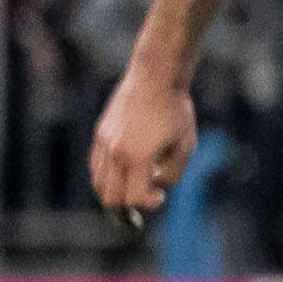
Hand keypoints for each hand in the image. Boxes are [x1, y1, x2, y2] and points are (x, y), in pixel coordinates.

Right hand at [88, 68, 194, 228]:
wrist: (155, 78)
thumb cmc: (175, 111)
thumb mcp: (185, 145)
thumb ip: (173, 173)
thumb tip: (156, 186)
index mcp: (137, 156)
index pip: (133, 198)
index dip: (149, 203)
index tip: (160, 196)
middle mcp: (115, 151)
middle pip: (110, 197)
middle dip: (128, 203)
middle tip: (146, 196)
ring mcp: (103, 142)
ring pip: (98, 182)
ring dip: (115, 191)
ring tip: (134, 185)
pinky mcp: (99, 133)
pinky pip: (96, 165)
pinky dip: (107, 176)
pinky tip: (125, 172)